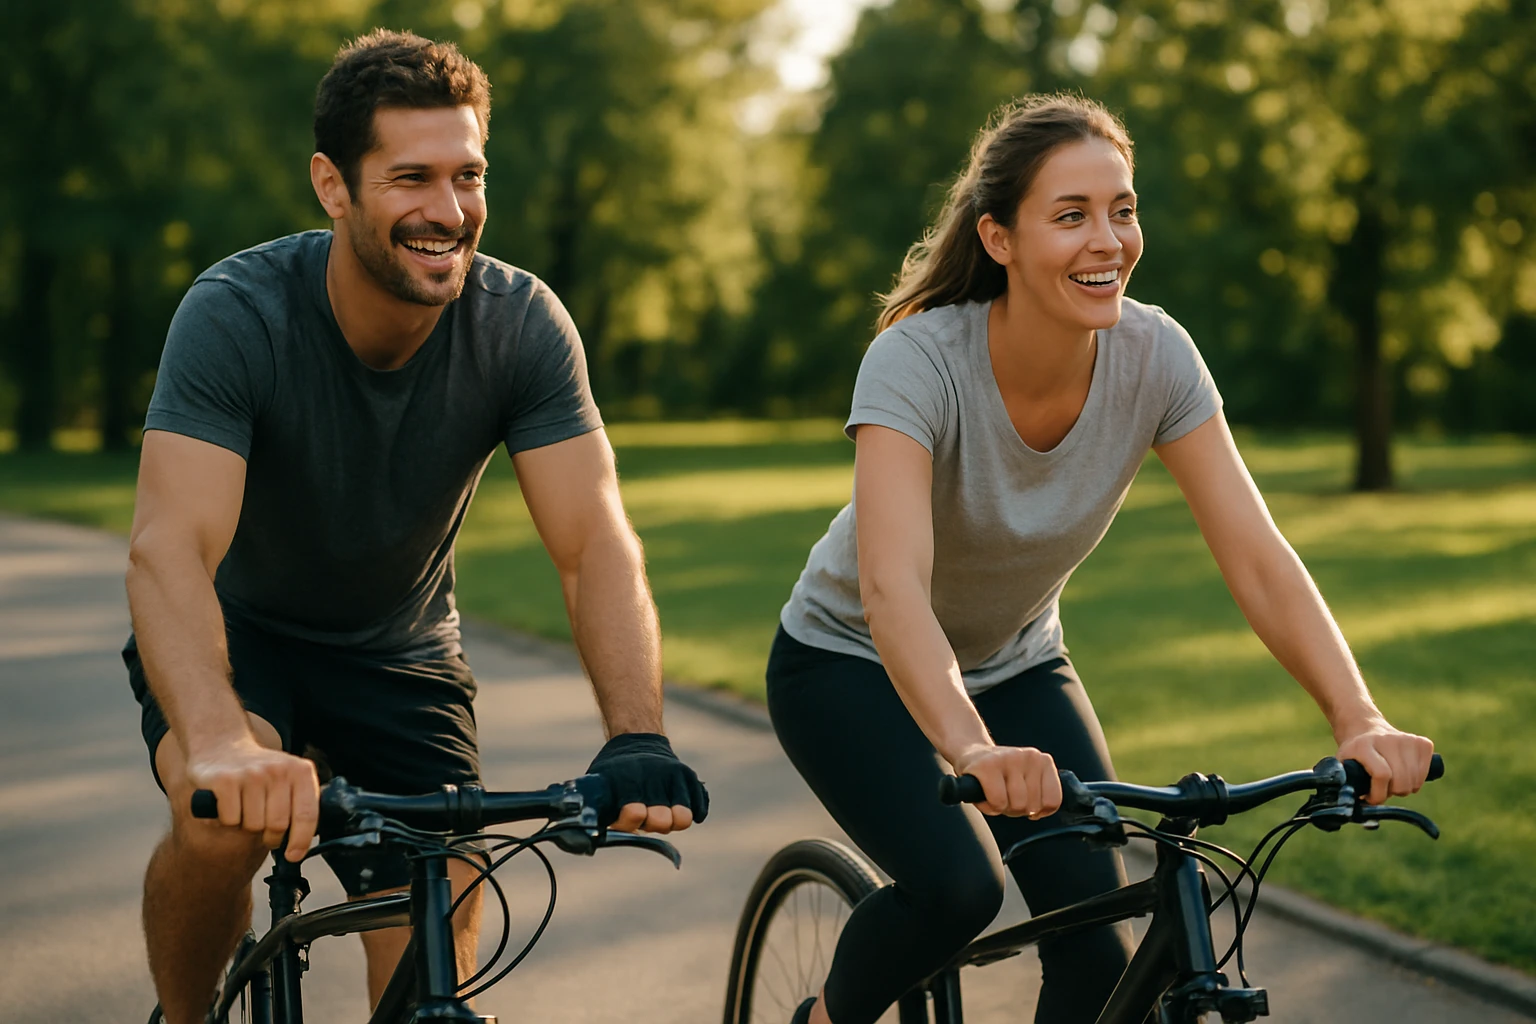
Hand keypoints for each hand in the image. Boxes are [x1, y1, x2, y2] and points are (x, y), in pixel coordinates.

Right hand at [186, 736, 319, 861]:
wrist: (223, 746)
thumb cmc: (260, 773)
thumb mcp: (288, 780)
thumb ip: (299, 806)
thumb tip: (300, 847)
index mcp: (300, 771)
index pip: (307, 815)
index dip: (301, 841)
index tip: (293, 855)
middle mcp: (278, 770)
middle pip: (278, 825)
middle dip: (270, 836)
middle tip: (263, 828)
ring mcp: (250, 774)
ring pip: (253, 825)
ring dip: (247, 825)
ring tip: (245, 808)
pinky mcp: (224, 780)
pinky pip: (231, 820)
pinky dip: (228, 820)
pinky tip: (228, 804)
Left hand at [586, 732, 708, 833]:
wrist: (637, 738)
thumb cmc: (614, 771)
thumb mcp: (598, 784)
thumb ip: (598, 811)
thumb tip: (590, 837)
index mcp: (628, 782)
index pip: (635, 815)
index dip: (629, 822)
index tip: (626, 816)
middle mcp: (654, 779)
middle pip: (663, 822)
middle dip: (653, 824)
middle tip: (648, 815)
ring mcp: (675, 778)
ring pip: (684, 819)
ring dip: (673, 821)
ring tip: (663, 812)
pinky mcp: (690, 778)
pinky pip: (699, 809)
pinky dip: (692, 812)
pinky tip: (677, 806)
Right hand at [951, 743, 1060, 817]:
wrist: (971, 753)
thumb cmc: (1001, 776)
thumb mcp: (1028, 782)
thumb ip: (1040, 796)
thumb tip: (1037, 813)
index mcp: (1043, 761)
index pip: (1053, 800)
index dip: (1038, 811)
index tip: (1027, 803)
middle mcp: (1029, 756)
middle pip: (1032, 806)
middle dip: (1017, 810)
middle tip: (1005, 797)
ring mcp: (1008, 758)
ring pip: (1016, 805)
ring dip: (1003, 808)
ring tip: (995, 795)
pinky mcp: (987, 766)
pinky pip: (998, 802)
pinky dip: (990, 807)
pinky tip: (984, 795)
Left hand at [1336, 719, 1433, 804]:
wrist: (1365, 729)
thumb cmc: (1354, 755)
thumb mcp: (1343, 767)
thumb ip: (1346, 786)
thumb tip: (1352, 806)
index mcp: (1364, 746)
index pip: (1382, 774)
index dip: (1378, 794)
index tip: (1370, 798)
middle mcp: (1387, 740)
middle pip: (1401, 782)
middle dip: (1391, 792)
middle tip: (1382, 786)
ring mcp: (1407, 739)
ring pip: (1414, 782)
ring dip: (1404, 788)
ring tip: (1392, 779)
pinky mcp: (1423, 743)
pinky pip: (1425, 774)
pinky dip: (1416, 780)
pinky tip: (1405, 772)